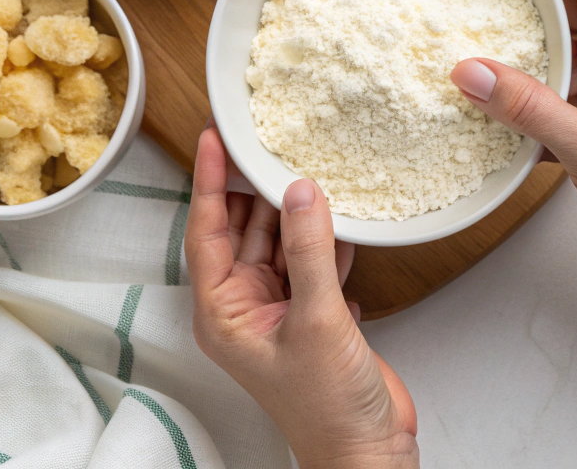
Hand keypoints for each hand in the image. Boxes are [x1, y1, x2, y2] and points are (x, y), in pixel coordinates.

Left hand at [185, 128, 418, 468]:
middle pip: (243, 229)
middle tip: (268, 144)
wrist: (369, 452)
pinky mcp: (314, 313)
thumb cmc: (327, 408)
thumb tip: (300, 191)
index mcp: (224, 313)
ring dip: (296, 212)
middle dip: (257, 190)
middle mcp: (246, 307)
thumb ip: (308, 249)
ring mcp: (280, 309)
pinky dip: (326, 238)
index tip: (213, 139)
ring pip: (280, 240)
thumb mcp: (315, 319)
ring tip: (308, 169)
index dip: (209, 182)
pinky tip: (342, 218)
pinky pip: (312, 258)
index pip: (207, 231)